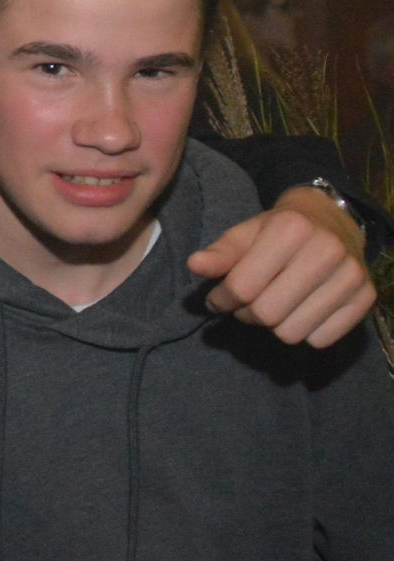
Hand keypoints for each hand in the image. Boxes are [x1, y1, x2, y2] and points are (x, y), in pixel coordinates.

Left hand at [188, 187, 376, 347]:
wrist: (331, 221)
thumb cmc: (278, 230)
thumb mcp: (245, 234)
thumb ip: (220, 254)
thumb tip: (194, 265)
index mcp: (291, 229)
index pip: (243, 287)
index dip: (221, 299)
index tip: (217, 299)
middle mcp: (327, 251)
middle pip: (267, 314)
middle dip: (246, 314)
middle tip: (245, 305)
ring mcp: (351, 275)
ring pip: (292, 332)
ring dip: (273, 326)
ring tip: (272, 305)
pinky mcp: (366, 297)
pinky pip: (321, 339)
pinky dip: (304, 332)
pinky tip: (300, 310)